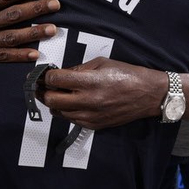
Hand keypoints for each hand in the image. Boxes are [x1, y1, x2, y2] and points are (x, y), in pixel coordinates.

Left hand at [42, 58, 165, 129]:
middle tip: (40, 85)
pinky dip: (66, 110)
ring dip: (53, 102)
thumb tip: (61, 73)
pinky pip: (71, 119)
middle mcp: (88, 101)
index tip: (42, 74)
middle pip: (51, 99)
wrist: (147, 95)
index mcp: (90, 82)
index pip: (55, 80)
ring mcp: (90, 116)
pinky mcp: (94, 125)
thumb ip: (79, 69)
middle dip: (43, 91)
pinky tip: (70, 102)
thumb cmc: (126, 74)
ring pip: (58, 112)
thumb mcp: (102, 63)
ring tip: (55, 93)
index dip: (45, 76)